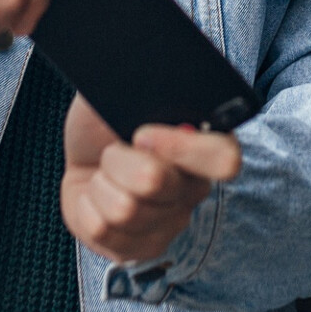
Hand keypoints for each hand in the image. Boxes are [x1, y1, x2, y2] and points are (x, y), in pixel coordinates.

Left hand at [60, 95, 242, 263]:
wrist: (89, 149)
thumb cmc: (112, 114)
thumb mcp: (125, 86)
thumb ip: (145, 77)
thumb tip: (149, 63)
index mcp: (208, 144)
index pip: (225, 159)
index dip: (181, 148)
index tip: (141, 132)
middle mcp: (195, 189)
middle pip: (156, 184)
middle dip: (119, 159)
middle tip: (114, 148)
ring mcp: (169, 224)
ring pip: (124, 209)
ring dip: (100, 182)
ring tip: (106, 171)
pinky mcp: (138, 249)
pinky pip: (102, 231)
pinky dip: (86, 205)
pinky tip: (96, 194)